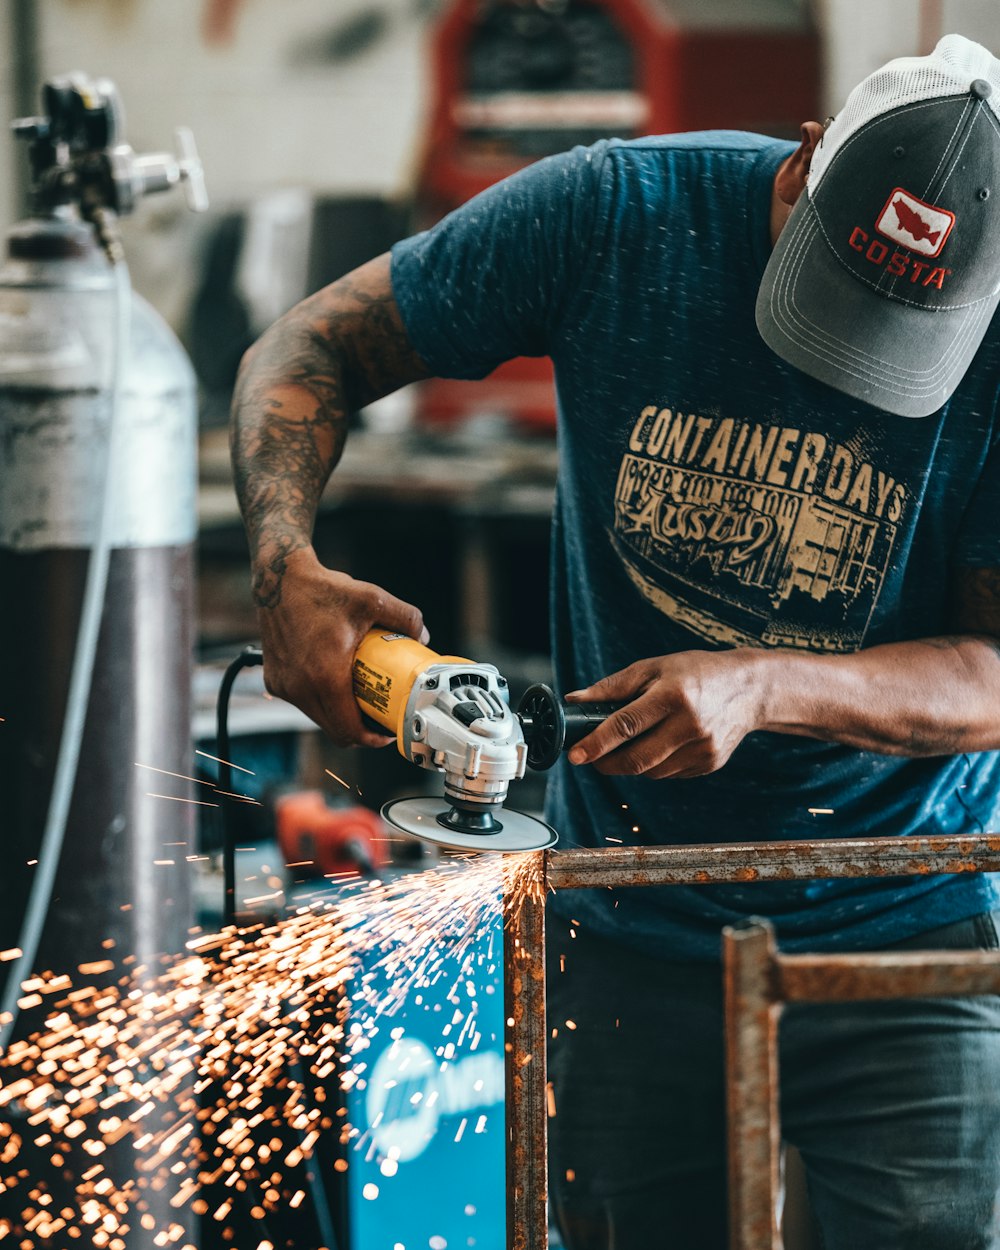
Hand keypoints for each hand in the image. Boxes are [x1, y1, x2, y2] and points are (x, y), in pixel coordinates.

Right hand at [254, 548, 427, 747]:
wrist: (279, 580)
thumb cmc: (323, 591)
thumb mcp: (373, 599)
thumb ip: (406, 618)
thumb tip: (423, 637)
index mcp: (325, 677)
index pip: (349, 730)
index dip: (371, 738)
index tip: (386, 731)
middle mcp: (300, 688)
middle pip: (335, 730)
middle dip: (359, 729)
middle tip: (378, 716)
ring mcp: (284, 686)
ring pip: (318, 718)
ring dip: (339, 715)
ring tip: (359, 698)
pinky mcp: (274, 680)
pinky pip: (302, 703)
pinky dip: (320, 701)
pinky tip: (335, 684)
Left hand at [565, 650, 764, 778]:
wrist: (750, 688)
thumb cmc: (696, 672)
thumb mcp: (653, 667)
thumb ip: (613, 687)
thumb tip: (575, 701)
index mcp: (673, 695)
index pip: (626, 725)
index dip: (596, 743)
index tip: (575, 755)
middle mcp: (690, 725)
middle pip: (636, 759)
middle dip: (605, 762)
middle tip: (590, 756)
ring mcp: (703, 748)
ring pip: (650, 771)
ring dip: (630, 763)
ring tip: (630, 742)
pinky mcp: (709, 763)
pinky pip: (668, 773)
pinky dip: (654, 764)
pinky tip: (660, 743)